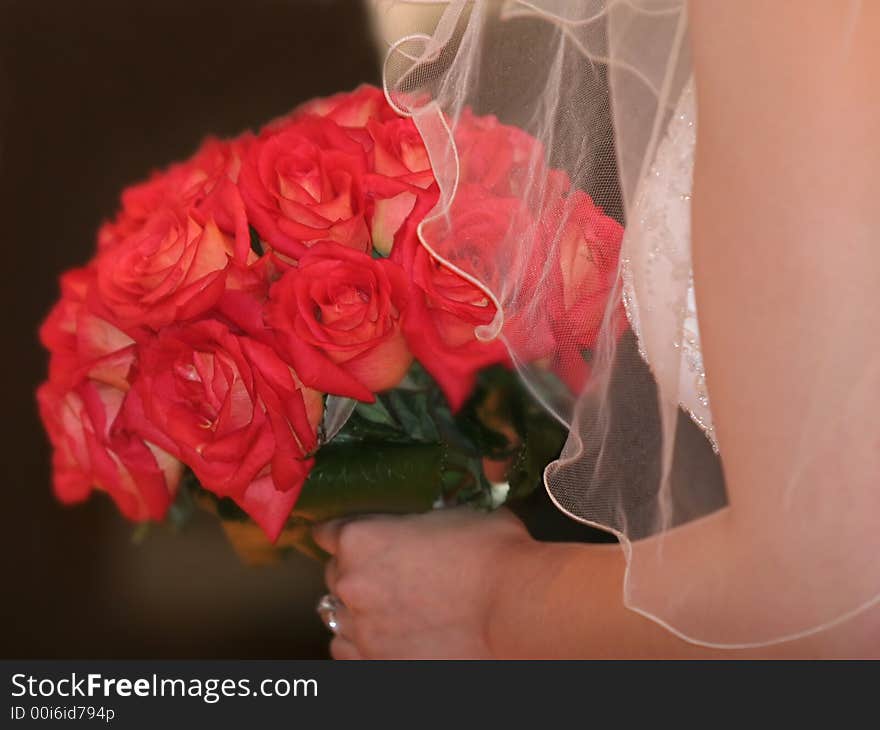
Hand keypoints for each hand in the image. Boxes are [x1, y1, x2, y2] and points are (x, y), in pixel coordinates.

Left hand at [311, 507, 533, 658]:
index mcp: (362, 539)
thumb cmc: (492, 556)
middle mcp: (351, 584)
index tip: (361, 536)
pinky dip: (362, 644)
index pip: (328, 532)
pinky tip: (386, 636)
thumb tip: (434, 516)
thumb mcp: (456, 513)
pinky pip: (348, 653)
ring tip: (388, 608)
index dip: (348, 532)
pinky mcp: (377, 664)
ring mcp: (362, 629)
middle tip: (391, 572)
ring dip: (356, 609)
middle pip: (334, 574)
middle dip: (357, 571)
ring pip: (337, 617)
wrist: (515, 609)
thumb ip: (426, 517)